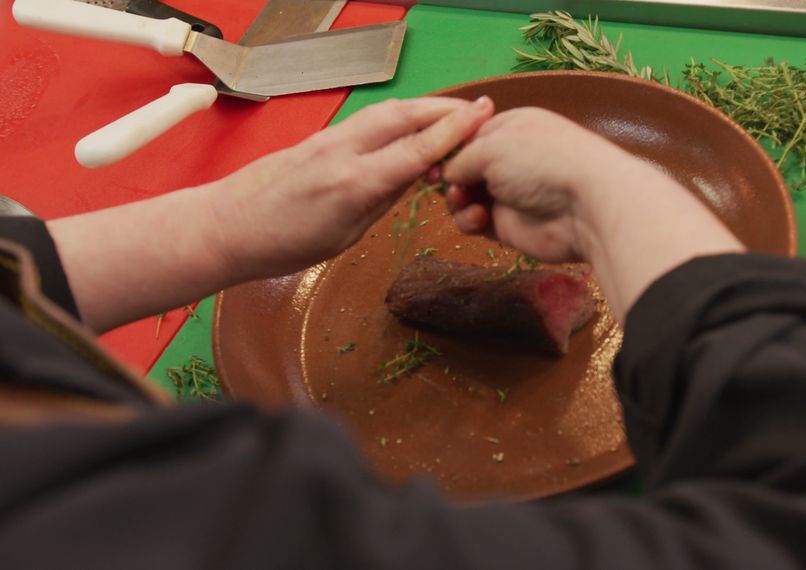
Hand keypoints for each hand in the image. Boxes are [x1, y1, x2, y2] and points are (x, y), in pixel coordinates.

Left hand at [48, 96, 493, 330]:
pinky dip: (398, 118)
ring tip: (451, 115)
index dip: (455, 131)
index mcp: (357, 183)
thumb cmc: (286, 245)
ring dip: (423, 110)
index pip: (419, 149)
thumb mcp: (346, 235)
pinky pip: (369, 121)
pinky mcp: (320, 138)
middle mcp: (346, 151)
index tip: (485, 116)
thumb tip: (413, 177)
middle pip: (406, 116)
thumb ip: (381, 200)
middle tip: (479, 112)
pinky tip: (408, 127)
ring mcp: (330, 139)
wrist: (227, 225)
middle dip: (445, 110)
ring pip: (387, 113)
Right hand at [442, 107, 744, 322]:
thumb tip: (448, 172)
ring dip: (458, 200)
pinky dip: (471, 222)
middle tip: (448, 184)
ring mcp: (509, 193)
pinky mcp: (509, 226)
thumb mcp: (491, 146)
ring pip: (464, 197)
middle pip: (463, 168)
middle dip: (449, 177)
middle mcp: (509, 159)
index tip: (430, 157)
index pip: (468, 134)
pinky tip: (480, 219)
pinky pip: (476, 223)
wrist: (586, 206)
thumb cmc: (541, 160)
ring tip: (466, 202)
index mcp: (510, 127)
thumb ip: (461, 157)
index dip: (447, 147)